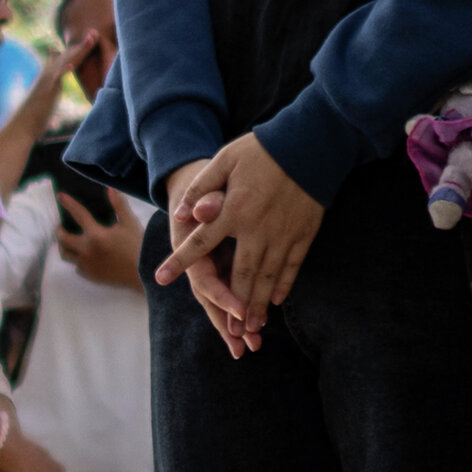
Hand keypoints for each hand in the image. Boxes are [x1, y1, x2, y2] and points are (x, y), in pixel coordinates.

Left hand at [55, 192, 144, 289]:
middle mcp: (86, 250)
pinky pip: (77, 267)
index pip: (78, 214)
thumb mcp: (130, 223)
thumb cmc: (139, 247)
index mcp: (95, 235)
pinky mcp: (91, 276)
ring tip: (69, 240)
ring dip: (64, 246)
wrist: (145, 275)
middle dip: (60, 230)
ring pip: (66, 255)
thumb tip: (110, 188)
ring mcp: (87, 265)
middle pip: (63, 239)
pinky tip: (83, 256)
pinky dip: (77, 260)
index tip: (60, 197)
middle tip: (62, 225)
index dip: (68, 203)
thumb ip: (119, 205)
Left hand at [157, 134, 323, 345]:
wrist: (311, 143)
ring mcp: (283, 233)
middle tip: (228, 328)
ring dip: (260, 303)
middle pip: (241, 273)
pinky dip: (285, 284)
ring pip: (269, 276)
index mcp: (232, 211)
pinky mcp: (304, 233)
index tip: (161, 278)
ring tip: (253, 326)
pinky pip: (293, 265)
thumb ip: (201, 189)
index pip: (200, 243)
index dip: (180, 262)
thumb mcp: (224, 161)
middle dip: (233, 303)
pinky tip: (278, 299)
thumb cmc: (261, 151)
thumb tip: (179, 212)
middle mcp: (257, 228)